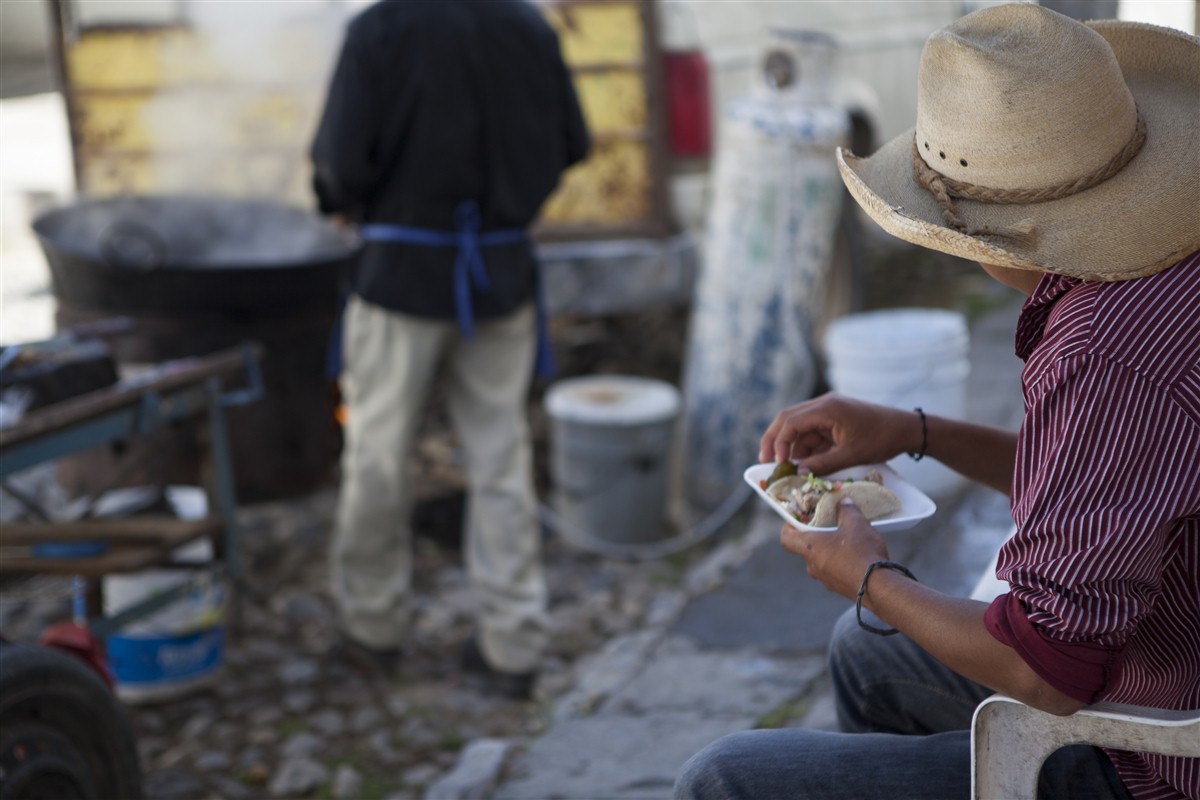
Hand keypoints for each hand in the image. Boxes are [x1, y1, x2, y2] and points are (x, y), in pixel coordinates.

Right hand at [759, 393, 917, 474]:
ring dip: (792, 446)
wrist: (906, 429)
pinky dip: (807, 447)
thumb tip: (798, 472)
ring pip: (799, 426)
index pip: (791, 422)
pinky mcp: (834, 419)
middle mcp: (824, 405)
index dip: (779, 442)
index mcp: (827, 408)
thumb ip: (822, 464)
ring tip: (789, 468)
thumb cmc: (881, 438)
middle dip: (775, 439)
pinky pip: (813, 432)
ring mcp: (829, 411)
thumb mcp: (851, 455)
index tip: (776, 463)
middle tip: (764, 460)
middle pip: (788, 418)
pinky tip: (806, 463)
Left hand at [779, 498, 888, 599]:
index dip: (789, 526)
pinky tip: (859, 556)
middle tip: (830, 525)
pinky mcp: (839, 588)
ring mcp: (825, 579)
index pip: (787, 538)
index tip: (799, 519)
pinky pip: (835, 571)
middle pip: (807, 548)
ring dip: (831, 550)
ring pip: (822, 560)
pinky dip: (842, 563)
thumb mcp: (856, 523)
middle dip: (818, 535)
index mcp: (810, 548)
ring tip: (849, 540)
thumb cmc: (862, 553)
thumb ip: (847, 510)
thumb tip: (844, 503)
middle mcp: (813, 566)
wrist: (878, 588)